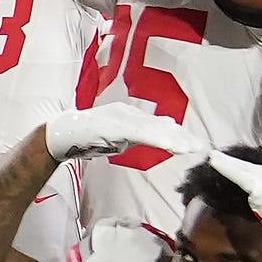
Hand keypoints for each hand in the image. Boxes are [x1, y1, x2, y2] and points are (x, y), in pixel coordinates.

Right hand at [41, 105, 188, 165]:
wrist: (62, 134)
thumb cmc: (87, 136)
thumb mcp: (117, 137)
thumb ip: (135, 135)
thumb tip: (156, 135)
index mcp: (129, 116)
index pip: (157, 125)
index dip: (176, 134)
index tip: (192, 143)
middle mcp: (128, 113)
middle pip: (159, 126)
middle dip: (180, 137)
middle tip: (199, 146)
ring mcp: (121, 118)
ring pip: (152, 129)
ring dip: (172, 139)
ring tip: (189, 147)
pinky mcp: (116, 125)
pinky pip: (140, 133)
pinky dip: (156, 138)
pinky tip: (169, 145)